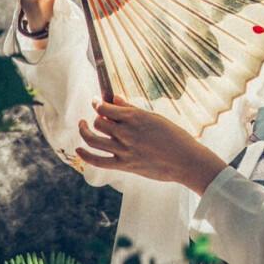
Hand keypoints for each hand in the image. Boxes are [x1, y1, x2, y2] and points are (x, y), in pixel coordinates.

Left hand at [76, 99, 226, 194]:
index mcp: (134, 117)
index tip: (96, 101)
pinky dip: (85, 154)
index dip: (98, 103)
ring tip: (83, 125)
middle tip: (99, 116)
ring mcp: (123, 149)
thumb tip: (114, 99)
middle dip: (96, 117)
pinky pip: (98, 160)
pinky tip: (78, 149)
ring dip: (84, 131)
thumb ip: (131, 109)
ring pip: (94, 138)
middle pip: (99, 122)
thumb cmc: (174, 136)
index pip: (106, 107)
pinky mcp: (124, 165)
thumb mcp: (154, 118)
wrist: (184, 160)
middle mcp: (126, 132)